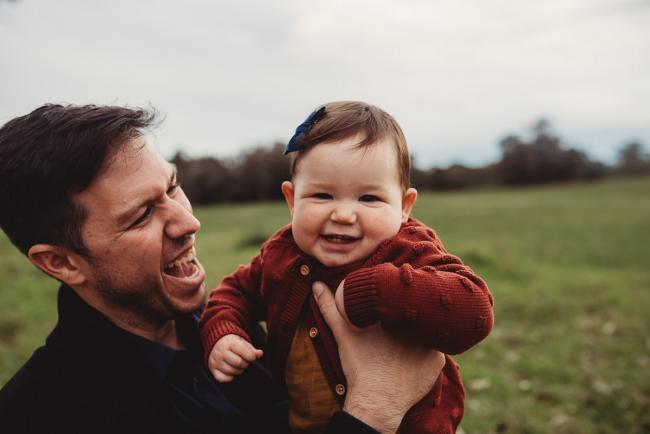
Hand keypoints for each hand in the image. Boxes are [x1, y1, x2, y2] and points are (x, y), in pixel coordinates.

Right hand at [208, 334, 262, 382]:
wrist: (217, 342)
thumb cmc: (233, 344)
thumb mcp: (242, 343)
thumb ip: (252, 349)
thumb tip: (259, 354)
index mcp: (230, 343)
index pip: (242, 351)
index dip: (250, 356)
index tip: (252, 358)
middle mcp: (221, 351)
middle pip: (237, 362)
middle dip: (245, 364)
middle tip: (246, 363)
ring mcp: (216, 361)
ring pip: (230, 371)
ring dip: (238, 371)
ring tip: (239, 367)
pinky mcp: (212, 369)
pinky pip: (222, 378)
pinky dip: (229, 378)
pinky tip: (232, 374)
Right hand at [313, 281, 444, 433]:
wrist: (376, 401)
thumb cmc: (360, 366)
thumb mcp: (343, 334)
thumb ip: (330, 309)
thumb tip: (316, 285)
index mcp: (396, 315)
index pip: (404, 297)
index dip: (400, 296)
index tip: (393, 299)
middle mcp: (418, 327)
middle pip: (418, 312)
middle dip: (412, 311)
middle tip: (400, 317)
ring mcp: (431, 345)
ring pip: (429, 330)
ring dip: (421, 329)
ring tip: (409, 335)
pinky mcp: (437, 362)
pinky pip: (436, 349)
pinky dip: (427, 350)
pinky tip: (416, 353)